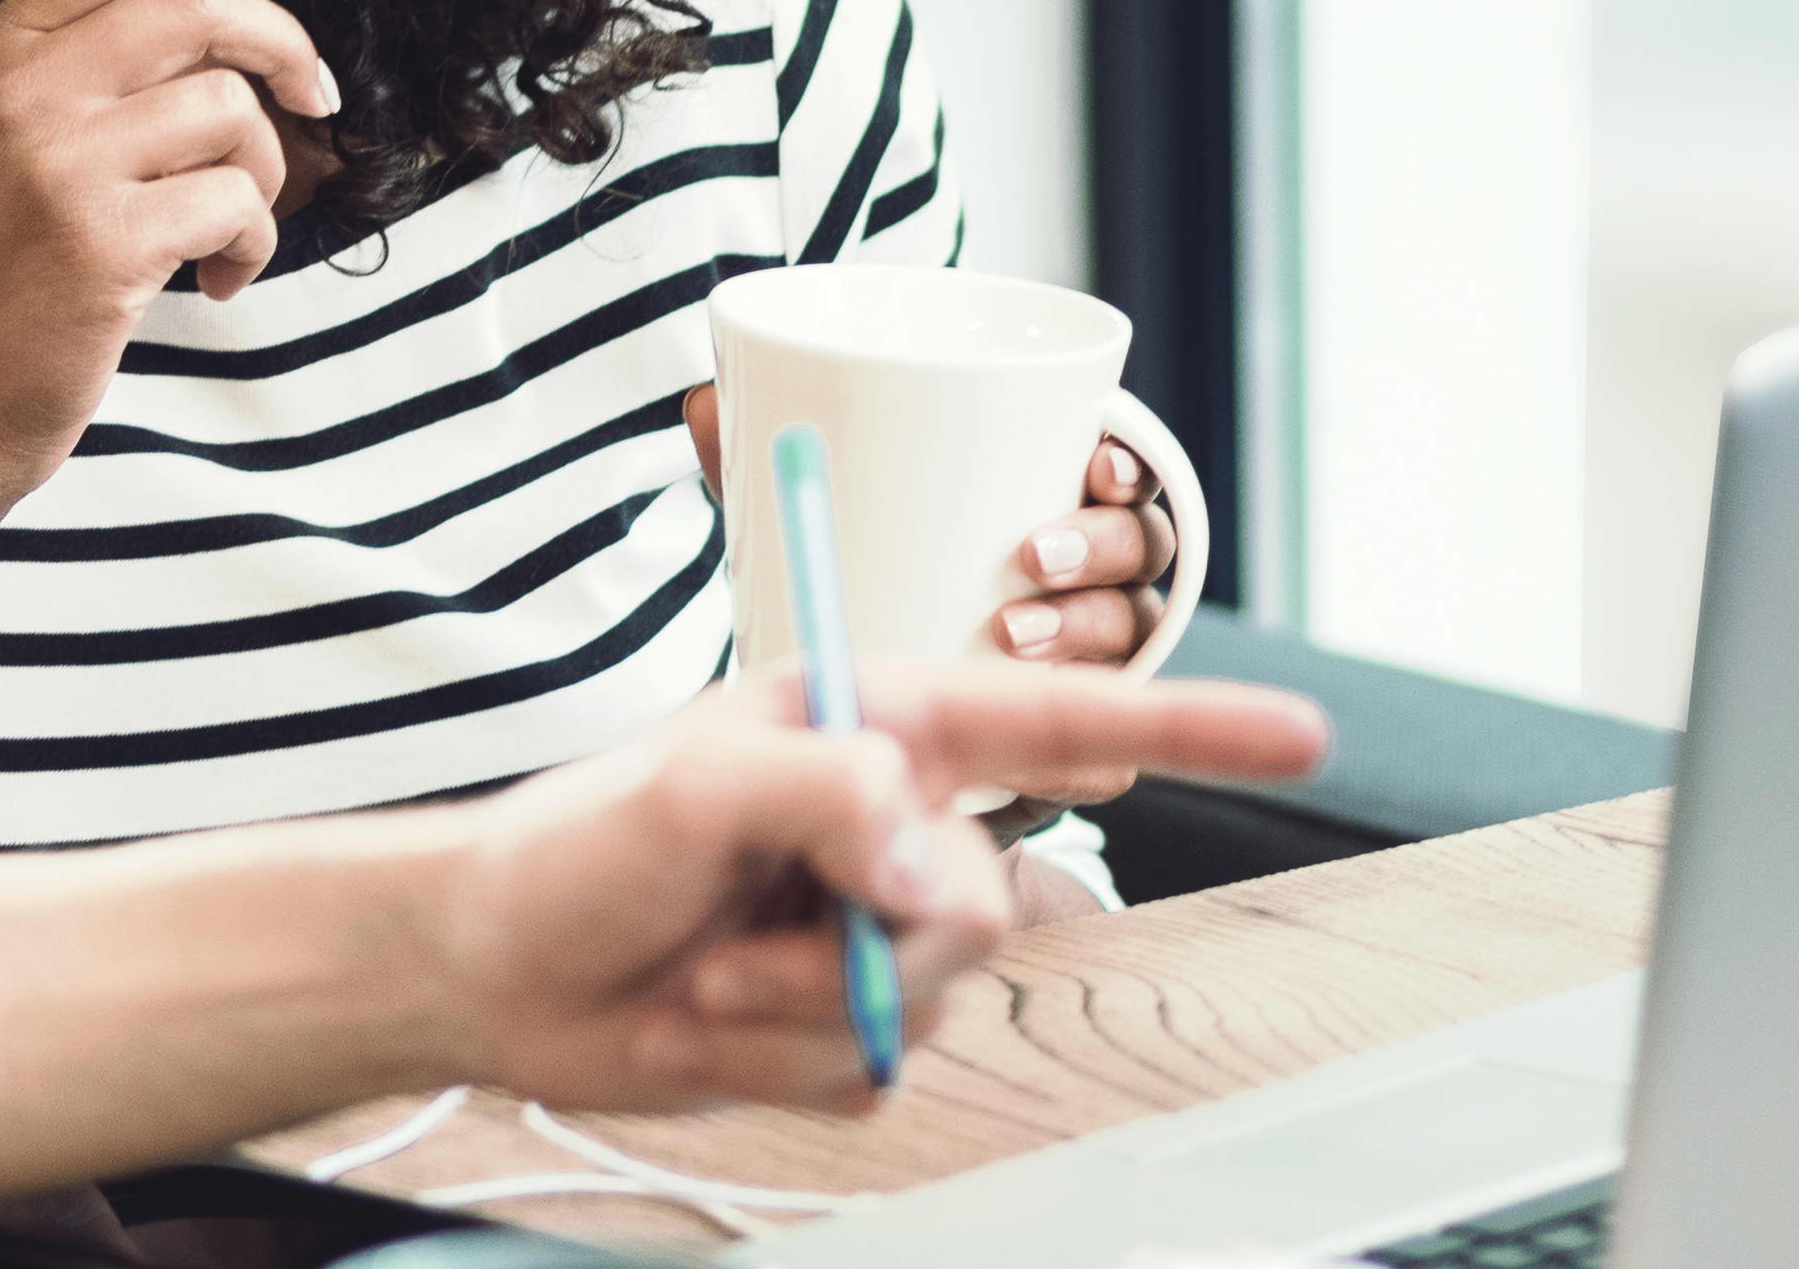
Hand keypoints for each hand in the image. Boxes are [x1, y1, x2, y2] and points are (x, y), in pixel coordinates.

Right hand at [0, 0, 337, 512]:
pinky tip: (215, 281)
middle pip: (198, 2)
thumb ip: (55, 29)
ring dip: (267, 175)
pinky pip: (234, 200)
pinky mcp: (99, 244)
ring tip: (231, 228)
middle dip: (287, 45)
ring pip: (230, 109)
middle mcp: (20, 89)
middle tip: (315, 99)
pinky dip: (251, 243)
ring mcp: (56, 164)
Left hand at [417, 670, 1324, 1108]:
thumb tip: (940, 869)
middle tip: (743, 920)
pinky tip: (704, 1019)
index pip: (1064, 722)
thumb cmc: (575, 849)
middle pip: (990, 906)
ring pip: (929, 1005)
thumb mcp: (691, 788)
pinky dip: (775, 1060)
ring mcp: (873, 934)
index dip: (1192, 727)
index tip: (1304, 733)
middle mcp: (892, 827)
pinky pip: (870, 1077)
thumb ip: (829, 796)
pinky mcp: (843, 1027)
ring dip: (797, 1006)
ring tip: (704, 968)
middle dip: (861, 937)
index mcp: (879, 731)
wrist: (493, 970)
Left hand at [679, 392, 1185, 799]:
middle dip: (1101, 546)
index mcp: (1032, 507)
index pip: (1110, 475)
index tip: (1095, 463)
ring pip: (1129, 638)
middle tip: (1031, 556)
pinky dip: (1090, 751)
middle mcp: (1071, 583)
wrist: (801, 764)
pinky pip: (1105, 757)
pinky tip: (1058, 743)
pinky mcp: (1052, 761)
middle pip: (1135, 550)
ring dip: (1089, 633)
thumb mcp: (788, 533)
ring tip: (1012, 630)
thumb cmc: (828, 607)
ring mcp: (1071, 671)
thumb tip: (701, 399)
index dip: (1121, 467)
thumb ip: (754, 467)